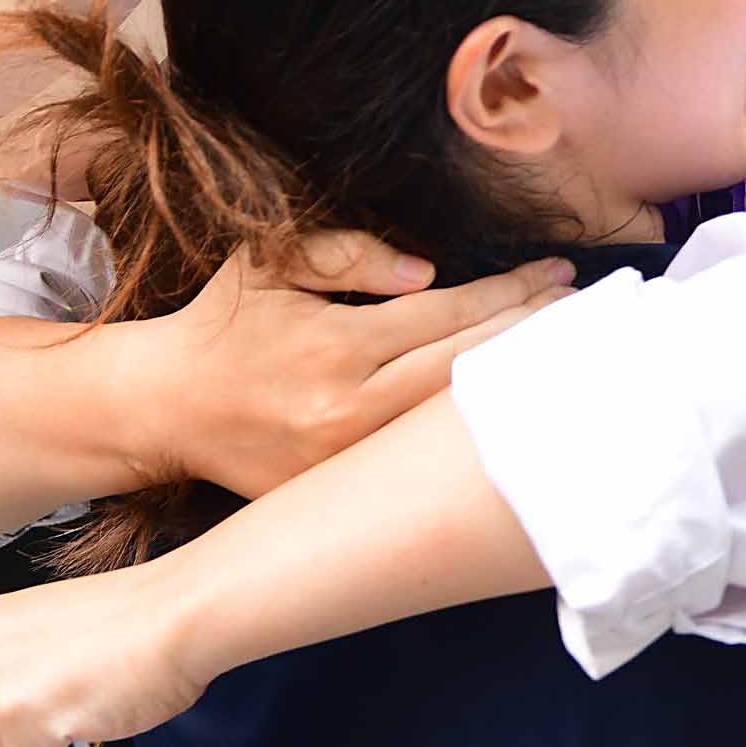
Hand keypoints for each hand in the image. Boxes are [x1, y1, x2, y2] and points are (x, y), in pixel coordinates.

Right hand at [139, 233, 573, 497]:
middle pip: (469, 370)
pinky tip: (508, 408)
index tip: (556, 274)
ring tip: (564, 354)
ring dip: (514, 385)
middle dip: (532, 334)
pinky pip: (418, 459)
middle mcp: (348, 410)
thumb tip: (428, 272)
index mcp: (336, 346)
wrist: (161, 408)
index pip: (449, 315)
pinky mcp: (340, 492)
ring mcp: (347, 461)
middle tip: (584, 311)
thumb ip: (346, 253)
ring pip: (454, 421)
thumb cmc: (221, 322)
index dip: (510, 292)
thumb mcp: (269, 263)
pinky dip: (467, 432)